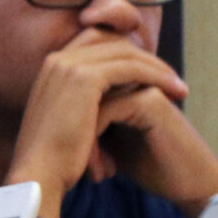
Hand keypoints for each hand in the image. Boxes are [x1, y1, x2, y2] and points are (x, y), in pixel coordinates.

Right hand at [6, 33, 217, 217]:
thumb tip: (103, 107)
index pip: (95, 42)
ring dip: (158, 67)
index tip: (149, 76)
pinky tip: (173, 92)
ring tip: (179, 89)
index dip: (126, 55)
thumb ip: (79, 105)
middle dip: (146, 58)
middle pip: (112, 41)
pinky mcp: (85, 78)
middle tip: (172, 80)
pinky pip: (131, 67)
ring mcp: (68, 66)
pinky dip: (156, 76)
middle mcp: (57, 60)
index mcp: (50, 69)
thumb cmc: (53, 160)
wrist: (38, 175)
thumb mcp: (64, 123)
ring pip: (126, 52)